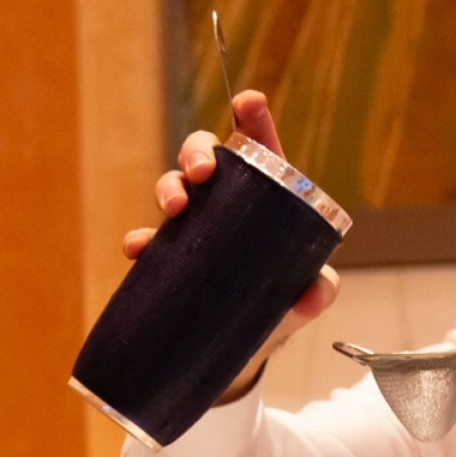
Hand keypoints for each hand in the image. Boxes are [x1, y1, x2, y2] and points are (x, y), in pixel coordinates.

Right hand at [120, 89, 339, 404]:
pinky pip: (148, 242)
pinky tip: (138, 248)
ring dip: (169, 187)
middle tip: (202, 172)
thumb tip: (318, 291)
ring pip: (173, 188)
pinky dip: (140, 240)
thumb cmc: (280, 309)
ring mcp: (195, 230)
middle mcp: (226, 205)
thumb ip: (316, 292)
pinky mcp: (170, 261)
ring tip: (175, 207)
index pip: (260, 150)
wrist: (243, 354)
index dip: (253, 120)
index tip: (248, 102)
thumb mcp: (302, 300)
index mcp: (264, 200)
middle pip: (207, 158)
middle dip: (199, 152)